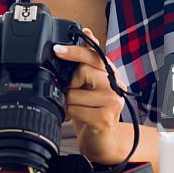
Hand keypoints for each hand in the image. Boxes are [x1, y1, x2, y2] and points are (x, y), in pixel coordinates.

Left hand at [54, 28, 130, 162]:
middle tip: (74, 92)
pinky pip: (74, 109)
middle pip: (82, 70)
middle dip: (70, 83)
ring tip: (75, 107)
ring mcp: (112, 102)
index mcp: (111, 72)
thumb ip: (89, 61)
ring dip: (67, 101)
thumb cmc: (94, 110)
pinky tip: (74, 116)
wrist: (103, 141)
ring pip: (74, 92)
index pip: (95, 54)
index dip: (76, 50)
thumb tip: (87, 31)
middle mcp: (116, 85)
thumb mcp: (91, 83)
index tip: (57, 49)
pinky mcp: (104, 118)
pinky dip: (68, 113)